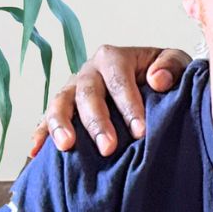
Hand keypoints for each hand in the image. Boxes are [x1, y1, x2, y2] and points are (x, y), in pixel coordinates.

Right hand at [29, 46, 190, 157]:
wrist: (154, 82)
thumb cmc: (164, 74)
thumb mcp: (176, 62)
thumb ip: (172, 66)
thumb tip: (157, 80)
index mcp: (114, 58)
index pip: (119, 81)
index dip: (129, 106)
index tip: (140, 132)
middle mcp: (89, 71)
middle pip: (87, 93)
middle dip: (97, 122)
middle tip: (108, 148)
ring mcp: (72, 89)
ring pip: (60, 103)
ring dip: (61, 125)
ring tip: (66, 147)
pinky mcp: (63, 108)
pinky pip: (46, 119)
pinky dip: (40, 134)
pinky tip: (36, 153)